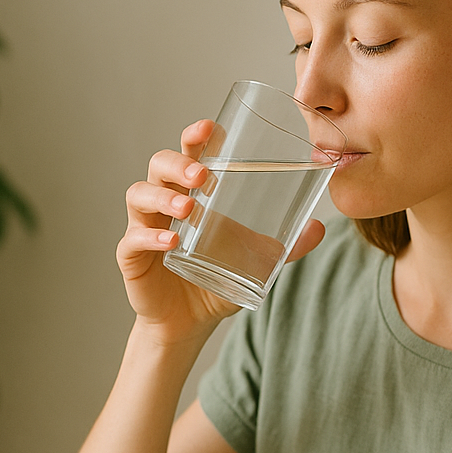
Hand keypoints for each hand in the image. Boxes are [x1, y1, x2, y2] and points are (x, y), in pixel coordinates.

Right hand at [117, 119, 325, 340]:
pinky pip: (134, 239)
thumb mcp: (255, 261)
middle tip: (204, 177)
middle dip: (179, 164)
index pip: (188, 154)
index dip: (195, 138)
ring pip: (140, 195)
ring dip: (164, 197)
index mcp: (192, 194)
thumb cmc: (216, 281)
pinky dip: (152, 238)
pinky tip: (171, 243)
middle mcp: (164, 204)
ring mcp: (145, 227)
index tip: (210, 129)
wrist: (189, 323)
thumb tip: (319, 228)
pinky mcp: (132, 257)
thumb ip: (286, 247)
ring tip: (188, 209)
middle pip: (159, 166)